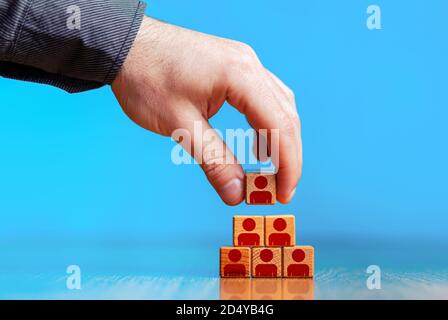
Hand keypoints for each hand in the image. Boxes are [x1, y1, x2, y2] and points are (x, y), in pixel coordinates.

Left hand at [112, 17, 301, 205]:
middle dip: (287, 156)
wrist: (124, 45)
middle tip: (279, 191)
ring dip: (279, 140)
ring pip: (279, 105)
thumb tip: (237, 194)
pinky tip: (258, 142)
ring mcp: (243, 62)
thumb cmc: (146, 78)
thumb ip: (214, 161)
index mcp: (241, 76)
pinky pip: (263, 97)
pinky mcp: (233, 65)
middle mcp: (250, 64)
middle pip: (286, 116)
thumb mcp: (180, 125)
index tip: (283, 195)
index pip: (280, 125)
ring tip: (270, 171)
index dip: (288, 164)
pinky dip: (266, 124)